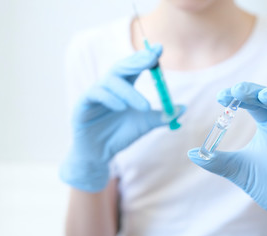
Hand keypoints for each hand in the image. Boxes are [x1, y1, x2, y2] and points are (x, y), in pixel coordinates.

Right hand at [61, 45, 183, 191]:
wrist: (99, 155)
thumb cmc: (120, 136)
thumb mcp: (144, 125)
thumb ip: (161, 116)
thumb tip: (183, 108)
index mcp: (123, 87)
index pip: (134, 66)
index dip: (146, 57)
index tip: (159, 49)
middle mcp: (108, 86)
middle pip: (121, 67)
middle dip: (137, 61)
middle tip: (152, 59)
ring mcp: (95, 93)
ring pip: (111, 81)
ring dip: (129, 92)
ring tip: (144, 107)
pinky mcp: (83, 104)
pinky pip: (96, 94)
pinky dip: (110, 98)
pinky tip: (122, 108)